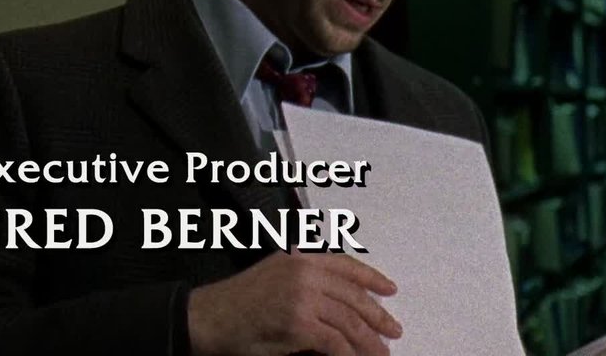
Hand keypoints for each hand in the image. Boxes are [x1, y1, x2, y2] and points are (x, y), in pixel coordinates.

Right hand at [187, 249, 400, 355]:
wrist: (211, 317)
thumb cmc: (240, 300)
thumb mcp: (275, 274)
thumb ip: (305, 278)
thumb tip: (338, 300)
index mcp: (300, 259)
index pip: (345, 265)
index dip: (371, 278)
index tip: (390, 290)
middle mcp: (305, 273)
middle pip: (353, 296)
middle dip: (377, 316)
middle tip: (393, 331)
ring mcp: (303, 298)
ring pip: (349, 321)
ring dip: (369, 341)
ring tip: (381, 353)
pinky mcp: (299, 324)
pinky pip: (334, 342)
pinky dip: (348, 354)